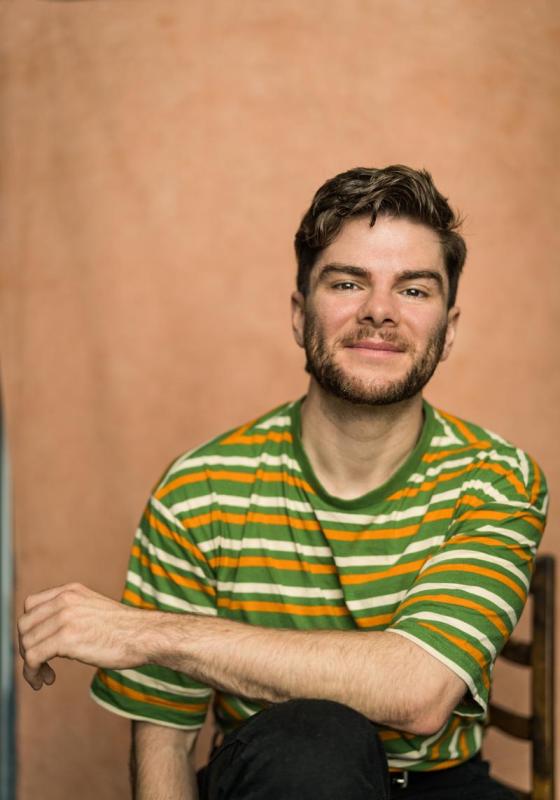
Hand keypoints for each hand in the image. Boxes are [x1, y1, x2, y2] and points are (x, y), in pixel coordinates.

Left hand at [18, 583, 151, 690]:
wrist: (144, 635)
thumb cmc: (125, 630)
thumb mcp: (93, 610)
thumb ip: (72, 614)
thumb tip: (51, 635)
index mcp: (71, 591)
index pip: (31, 605)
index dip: (30, 628)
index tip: (38, 645)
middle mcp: (64, 600)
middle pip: (24, 625)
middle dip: (27, 648)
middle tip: (40, 664)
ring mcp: (64, 618)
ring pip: (26, 643)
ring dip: (30, 665)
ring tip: (44, 676)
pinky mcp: (66, 638)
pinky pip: (33, 658)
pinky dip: (32, 673)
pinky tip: (45, 680)